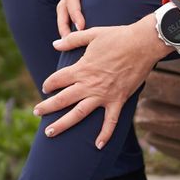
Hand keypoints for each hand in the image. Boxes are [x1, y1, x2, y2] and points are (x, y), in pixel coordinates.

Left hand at [36, 15, 170, 147]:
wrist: (143, 44)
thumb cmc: (118, 37)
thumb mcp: (92, 34)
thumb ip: (72, 40)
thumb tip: (55, 44)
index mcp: (81, 68)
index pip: (57, 79)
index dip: (49, 84)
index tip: (45, 88)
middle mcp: (89, 84)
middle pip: (62, 99)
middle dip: (47, 107)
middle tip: (36, 112)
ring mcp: (103, 95)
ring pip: (78, 113)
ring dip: (63, 124)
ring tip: (49, 133)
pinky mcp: (118, 100)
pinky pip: (110, 121)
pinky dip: (104, 134)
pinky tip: (98, 145)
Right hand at [56, 0, 144, 36]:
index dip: (75, 12)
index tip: (81, 27)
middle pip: (63, 6)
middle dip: (64, 23)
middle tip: (69, 40)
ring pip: (64, 9)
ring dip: (64, 25)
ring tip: (69, 43)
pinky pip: (71, 10)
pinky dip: (70, 22)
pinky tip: (78, 36)